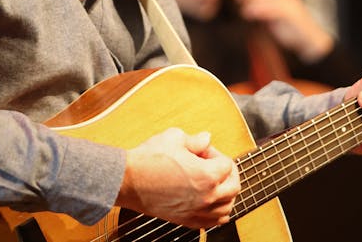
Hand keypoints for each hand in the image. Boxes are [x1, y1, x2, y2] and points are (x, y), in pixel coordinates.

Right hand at [117, 128, 239, 228]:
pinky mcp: (186, 220)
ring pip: (226, 208)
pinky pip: (213, 222)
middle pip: (233, 187)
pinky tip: (211, 204)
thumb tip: (207, 139)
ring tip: (215, 184)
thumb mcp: (174, 138)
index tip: (202, 151)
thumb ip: (196, 139)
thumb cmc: (149, 159)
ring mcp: (197, 211)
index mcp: (207, 175)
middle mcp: (206, 196)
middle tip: (215, 165)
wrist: (128, 181)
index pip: (227, 164)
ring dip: (226, 194)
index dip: (215, 153)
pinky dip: (217, 213)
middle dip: (227, 173)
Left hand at [234, 0, 333, 62]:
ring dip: (253, 1)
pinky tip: (251, 14)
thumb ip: (265, 13)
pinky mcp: (292, 15)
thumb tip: (247, 9)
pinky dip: (260, 9)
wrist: (312, 43)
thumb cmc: (294, 34)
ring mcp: (290, 6)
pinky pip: (274, 8)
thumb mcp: (276, 21)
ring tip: (244, 10)